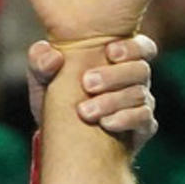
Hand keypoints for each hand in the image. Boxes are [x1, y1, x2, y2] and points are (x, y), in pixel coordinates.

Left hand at [26, 33, 161, 153]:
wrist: (59, 137)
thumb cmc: (55, 96)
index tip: (109, 53)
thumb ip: (40, 60)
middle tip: (87, 84)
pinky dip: (125, 120)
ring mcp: (141, 104)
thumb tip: (53, 57)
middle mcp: (135, 79)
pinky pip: (144, 120)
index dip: (132, 47)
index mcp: (119, 58)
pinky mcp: (142, 128)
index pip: (142, 46)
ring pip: (140, 96)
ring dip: (113, 101)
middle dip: (115, 75)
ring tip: (85, 111)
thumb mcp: (42, 77)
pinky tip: (105, 124)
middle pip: (141, 70)